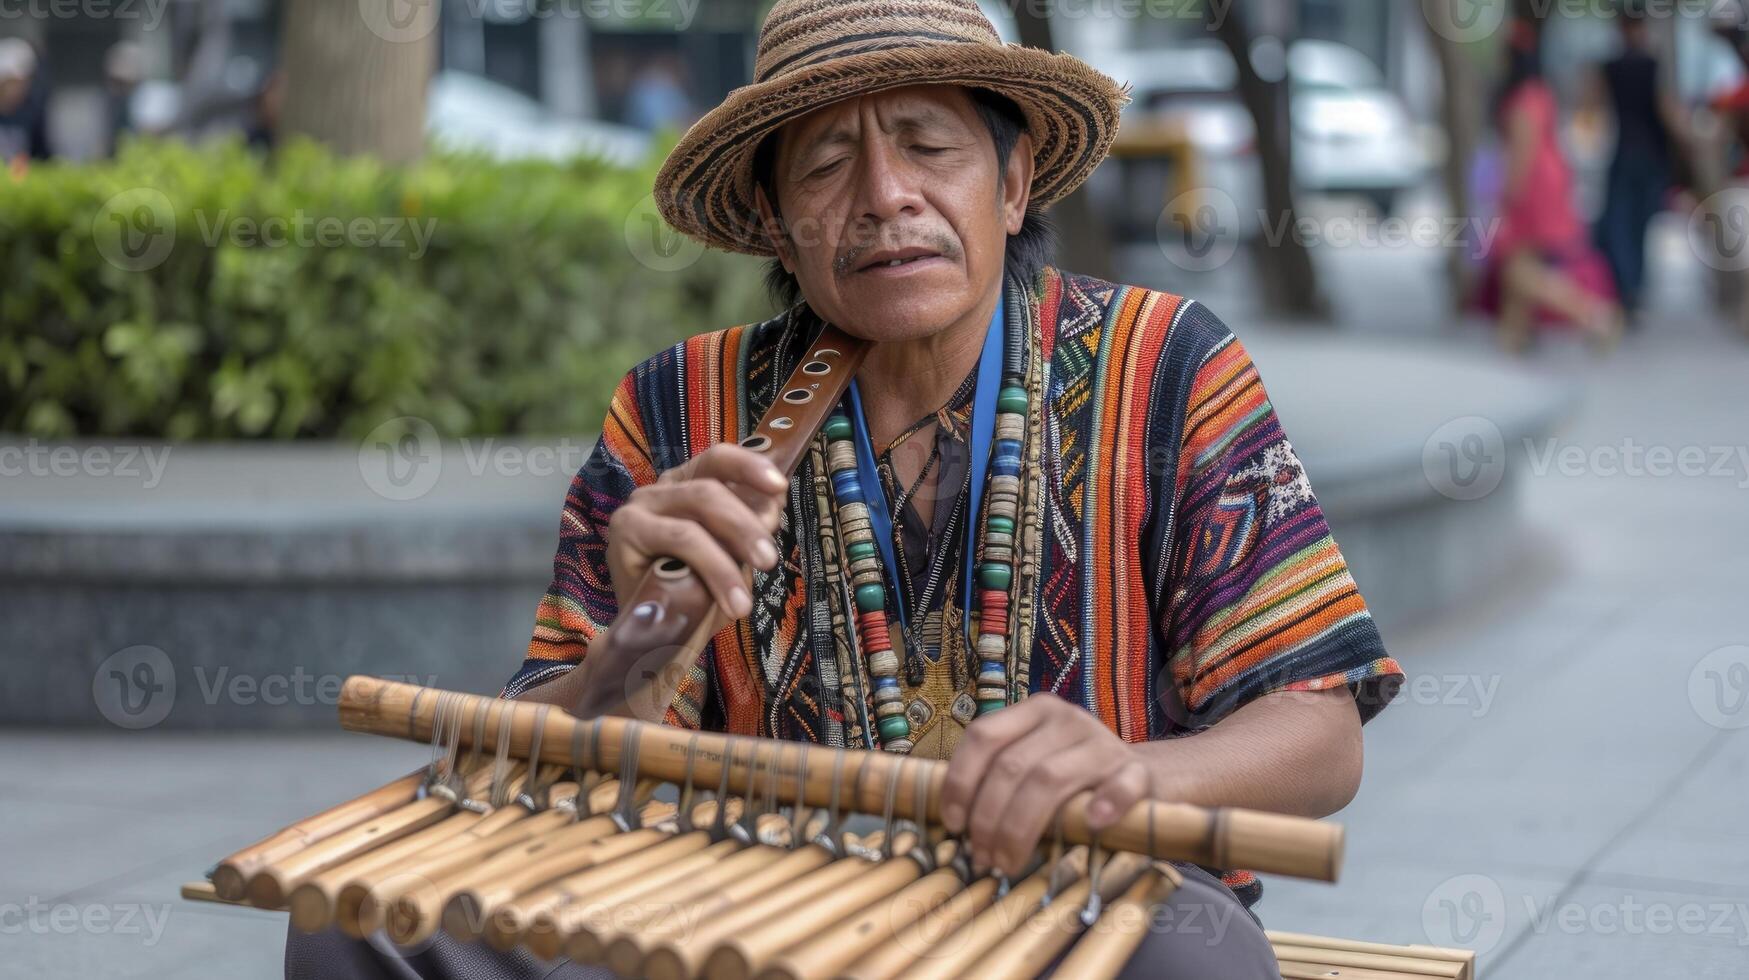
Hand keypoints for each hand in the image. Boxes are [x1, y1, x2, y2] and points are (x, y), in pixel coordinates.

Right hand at [605, 443, 788, 619]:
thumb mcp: (732, 558)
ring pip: (695, 514)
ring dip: (730, 550)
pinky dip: (712, 568)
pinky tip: (729, 600)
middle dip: (746, 523)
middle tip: (769, 560)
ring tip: (748, 595)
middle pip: (709, 488)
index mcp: (688, 485)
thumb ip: (751, 529)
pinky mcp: (624, 533)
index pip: (717, 460)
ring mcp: (639, 508)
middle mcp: (661, 489)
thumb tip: (774, 505)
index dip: (749, 466)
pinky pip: (678, 539)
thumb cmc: (696, 594)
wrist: (656, 640)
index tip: (780, 486)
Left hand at [938, 693, 1149, 878]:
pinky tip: (1092, 824)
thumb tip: (955, 823)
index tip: (953, 823)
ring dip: (1021, 827)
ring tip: (1007, 862)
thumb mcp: (1033, 763)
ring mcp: (1104, 743)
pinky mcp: (1138, 771)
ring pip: (1050, 778)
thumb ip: (999, 778)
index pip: (983, 736)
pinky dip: (1106, 803)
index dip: (960, 781)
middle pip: (1012, 765)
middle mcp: (1066, 719)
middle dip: (988, 818)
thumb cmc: (1073, 778)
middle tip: (982, 857)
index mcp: (1034, 711)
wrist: (1142, 777)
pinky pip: (1121, 785)